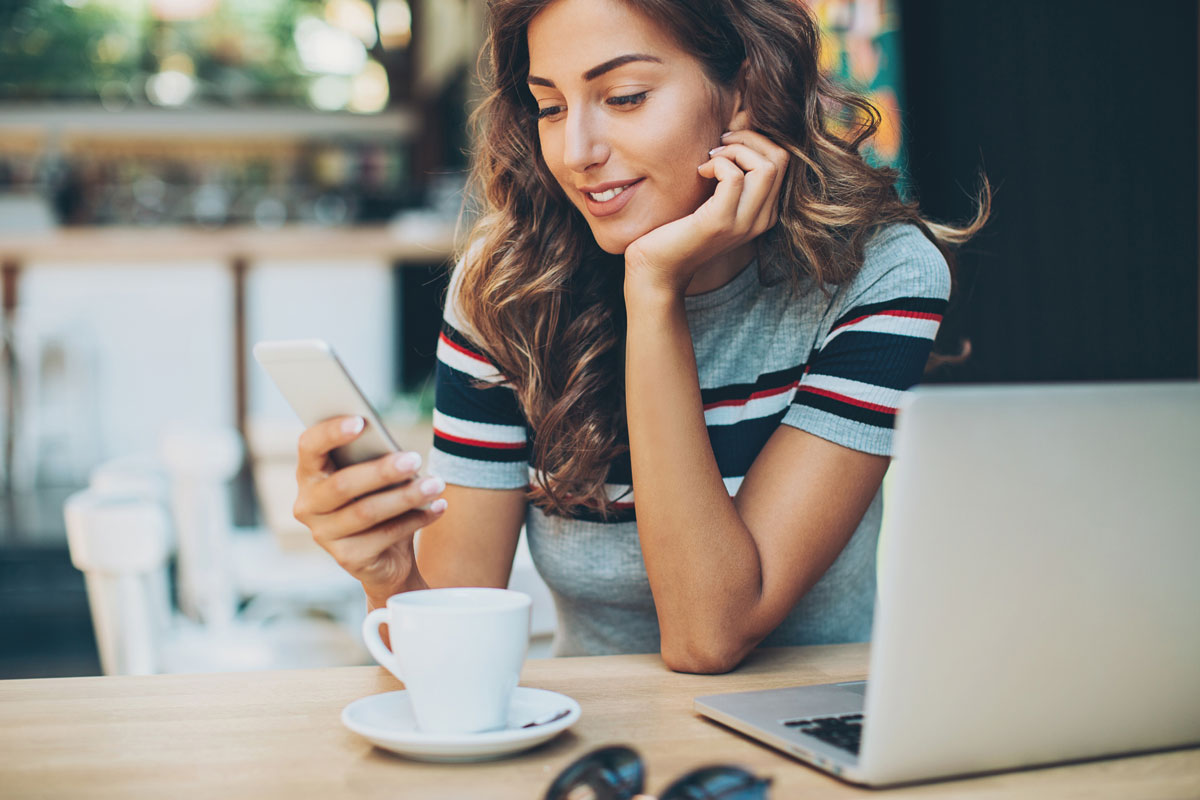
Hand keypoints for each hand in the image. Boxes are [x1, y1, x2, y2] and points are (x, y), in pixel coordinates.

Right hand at [292, 416, 445, 600]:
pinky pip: (385, 536)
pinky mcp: (347, 558)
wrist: (386, 557)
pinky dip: (416, 519)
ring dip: (406, 496)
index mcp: (310, 474)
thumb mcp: (373, 477)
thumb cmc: (377, 500)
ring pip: (366, 512)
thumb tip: (396, 451)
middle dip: (381, 471)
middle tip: (415, 459)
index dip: (331, 433)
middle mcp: (308, 506)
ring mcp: (324, 535)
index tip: (361, 421)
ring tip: (436, 484)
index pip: (309, 447)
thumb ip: (372, 459)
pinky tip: (438, 506)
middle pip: (342, 484)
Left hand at [623, 126, 788, 295]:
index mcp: (764, 213)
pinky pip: (735, 177)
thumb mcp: (716, 199)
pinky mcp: (720, 222)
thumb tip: (738, 129)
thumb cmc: (681, 228)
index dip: (755, 141)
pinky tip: (701, 172)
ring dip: (735, 150)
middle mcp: (761, 220)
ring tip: (710, 159)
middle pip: (780, 159)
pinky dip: (718, 164)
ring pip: (766, 166)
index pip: (782, 162)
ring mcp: (743, 223)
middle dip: (748, 139)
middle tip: (718, 146)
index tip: (726, 145)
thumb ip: (733, 176)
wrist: (658, 267)